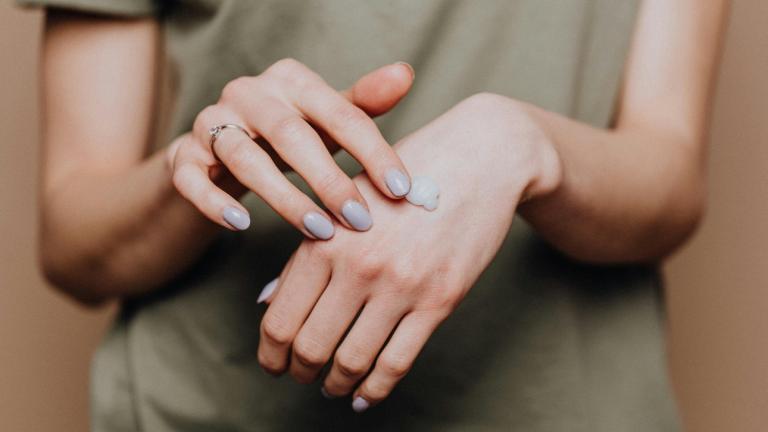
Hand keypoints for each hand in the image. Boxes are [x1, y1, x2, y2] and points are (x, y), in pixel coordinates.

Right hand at [167, 58, 414, 236]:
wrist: (219, 151)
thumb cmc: (287, 136)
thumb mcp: (325, 119)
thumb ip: (362, 103)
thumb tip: (404, 74)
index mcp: (291, 80)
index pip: (340, 113)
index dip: (373, 152)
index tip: (401, 190)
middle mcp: (248, 93)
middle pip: (291, 134)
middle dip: (329, 180)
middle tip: (360, 219)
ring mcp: (211, 122)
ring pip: (244, 158)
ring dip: (284, 198)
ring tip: (318, 231)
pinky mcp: (183, 156)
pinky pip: (193, 179)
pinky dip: (216, 202)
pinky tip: (242, 225)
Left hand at [256, 94, 562, 409]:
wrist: (479, 157)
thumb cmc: (405, 175)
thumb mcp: (346, 202)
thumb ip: (306, 252)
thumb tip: (267, 302)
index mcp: (325, 238)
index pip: (280, 319)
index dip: (271, 353)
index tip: (273, 364)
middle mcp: (358, 265)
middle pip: (310, 346)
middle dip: (299, 372)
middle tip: (301, 376)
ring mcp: (400, 285)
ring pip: (352, 361)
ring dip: (335, 384)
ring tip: (332, 386)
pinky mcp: (440, 300)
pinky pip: (397, 362)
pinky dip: (375, 390)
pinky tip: (365, 396)